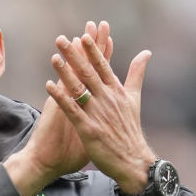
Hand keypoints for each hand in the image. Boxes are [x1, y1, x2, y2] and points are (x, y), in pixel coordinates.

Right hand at [2, 22, 113, 195]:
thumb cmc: (68, 150)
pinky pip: (60, 92)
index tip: (108, 34)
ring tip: (79, 34)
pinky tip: (62, 64)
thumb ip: (99, 115)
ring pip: (71, 73)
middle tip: (95, 23)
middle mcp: (74, 95)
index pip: (96, 71)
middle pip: (85, 65)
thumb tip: (110, 110)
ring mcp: (64, 101)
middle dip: (91, 45)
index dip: (102, 53)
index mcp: (85, 99)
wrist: (48, 162)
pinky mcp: (56, 111)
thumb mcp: (89, 128)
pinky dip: (62, 79)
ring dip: (75, 54)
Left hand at [45, 21, 156, 193]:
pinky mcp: (88, 129)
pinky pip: (72, 110)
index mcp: (116, 91)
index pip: (103, 66)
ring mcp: (98, 114)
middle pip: (88, 73)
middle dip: (74, 55)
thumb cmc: (130, 129)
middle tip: (60, 39)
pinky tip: (49, 86)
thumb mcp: (134, 98)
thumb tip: (146, 52)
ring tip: (54, 57)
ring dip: (65, 72)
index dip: (93, 51)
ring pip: (79, 89)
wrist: (133, 161)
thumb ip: (136, 73)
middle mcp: (107, 99)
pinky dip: (61, 97)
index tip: (84, 35)